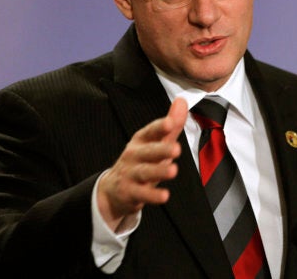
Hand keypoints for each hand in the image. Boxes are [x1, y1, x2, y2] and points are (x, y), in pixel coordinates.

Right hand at [97, 97, 186, 230]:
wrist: (114, 188)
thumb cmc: (141, 160)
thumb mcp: (156, 141)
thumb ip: (171, 123)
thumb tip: (182, 100)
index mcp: (141, 140)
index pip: (150, 132)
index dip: (159, 127)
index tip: (170, 123)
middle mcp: (134, 155)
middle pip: (148, 152)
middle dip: (161, 150)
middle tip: (176, 149)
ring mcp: (130, 174)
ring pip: (145, 172)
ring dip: (159, 171)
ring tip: (173, 170)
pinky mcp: (130, 192)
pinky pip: (142, 194)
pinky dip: (152, 196)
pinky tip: (165, 195)